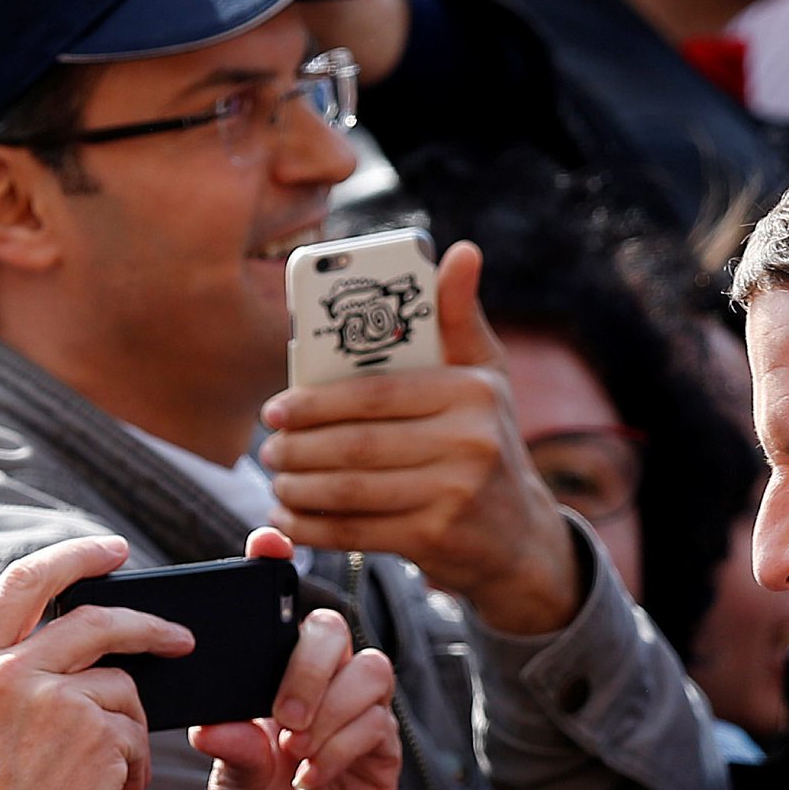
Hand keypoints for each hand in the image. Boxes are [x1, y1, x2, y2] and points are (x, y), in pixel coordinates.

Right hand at [0, 536, 190, 789]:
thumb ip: (11, 669)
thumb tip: (79, 628)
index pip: (24, 580)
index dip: (73, 556)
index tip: (111, 551)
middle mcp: (2, 671)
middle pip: (95, 617)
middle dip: (148, 624)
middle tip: (182, 637)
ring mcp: (48, 698)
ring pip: (124, 684)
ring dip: (131, 730)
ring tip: (114, 773)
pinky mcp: (92, 731)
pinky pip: (138, 731)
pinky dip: (136, 766)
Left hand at [200, 527, 398, 789]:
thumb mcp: (229, 784)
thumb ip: (232, 751)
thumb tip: (219, 725)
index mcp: (271, 674)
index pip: (280, 608)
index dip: (278, 568)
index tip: (266, 543)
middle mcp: (318, 682)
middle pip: (334, 629)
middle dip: (309, 666)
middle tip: (282, 715)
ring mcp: (355, 711)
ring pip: (369, 670)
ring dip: (330, 709)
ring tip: (295, 752)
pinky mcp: (383, 746)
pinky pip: (378, 722)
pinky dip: (341, 747)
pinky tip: (310, 776)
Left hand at [261, 246, 582, 636]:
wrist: (519, 537)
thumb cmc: (489, 442)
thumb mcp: (485, 376)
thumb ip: (459, 316)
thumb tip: (461, 250)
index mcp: (472, 393)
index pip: (374, 393)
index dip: (314, 403)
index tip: (275, 409)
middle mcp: (469, 443)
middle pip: (355, 444)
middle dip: (297, 448)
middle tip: (269, 449)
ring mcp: (454, 495)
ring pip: (350, 489)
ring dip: (299, 488)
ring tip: (277, 482)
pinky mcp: (437, 539)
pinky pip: (356, 531)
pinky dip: (313, 528)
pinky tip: (290, 520)